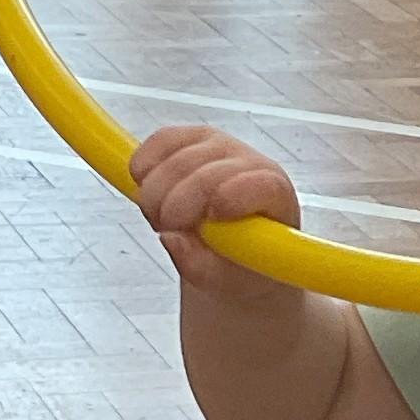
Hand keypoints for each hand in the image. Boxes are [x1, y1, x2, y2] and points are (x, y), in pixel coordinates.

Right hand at [133, 120, 300, 300]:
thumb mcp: (228, 282)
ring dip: (156, 192)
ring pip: (179, 158)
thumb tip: (173, 240)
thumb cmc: (242, 264)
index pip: (261, 184)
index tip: (208, 217)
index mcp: (275, 197)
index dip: (232, 195)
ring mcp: (222, 146)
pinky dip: (144, 165)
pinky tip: (145, 187)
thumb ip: (203, 267)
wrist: (234, 250)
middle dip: (175, 204)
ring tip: (160, 218)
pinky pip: (161, 140)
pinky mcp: (193, 137)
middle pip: (208, 172)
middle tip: (165, 229)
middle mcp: (251, 164)